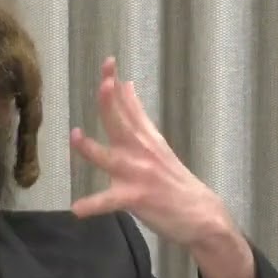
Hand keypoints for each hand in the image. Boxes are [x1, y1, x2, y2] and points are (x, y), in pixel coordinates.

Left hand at [71, 58, 264, 277]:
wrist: (202, 215)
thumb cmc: (174, 180)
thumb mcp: (157, 143)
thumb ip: (138, 117)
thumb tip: (127, 87)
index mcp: (146, 139)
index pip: (129, 106)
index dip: (117, 85)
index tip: (108, 62)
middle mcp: (141, 152)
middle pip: (121, 123)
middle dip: (111, 103)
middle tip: (105, 83)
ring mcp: (139, 175)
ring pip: (109, 158)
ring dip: (91, 148)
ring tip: (75, 135)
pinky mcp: (137, 198)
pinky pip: (109, 202)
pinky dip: (93, 205)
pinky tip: (77, 208)